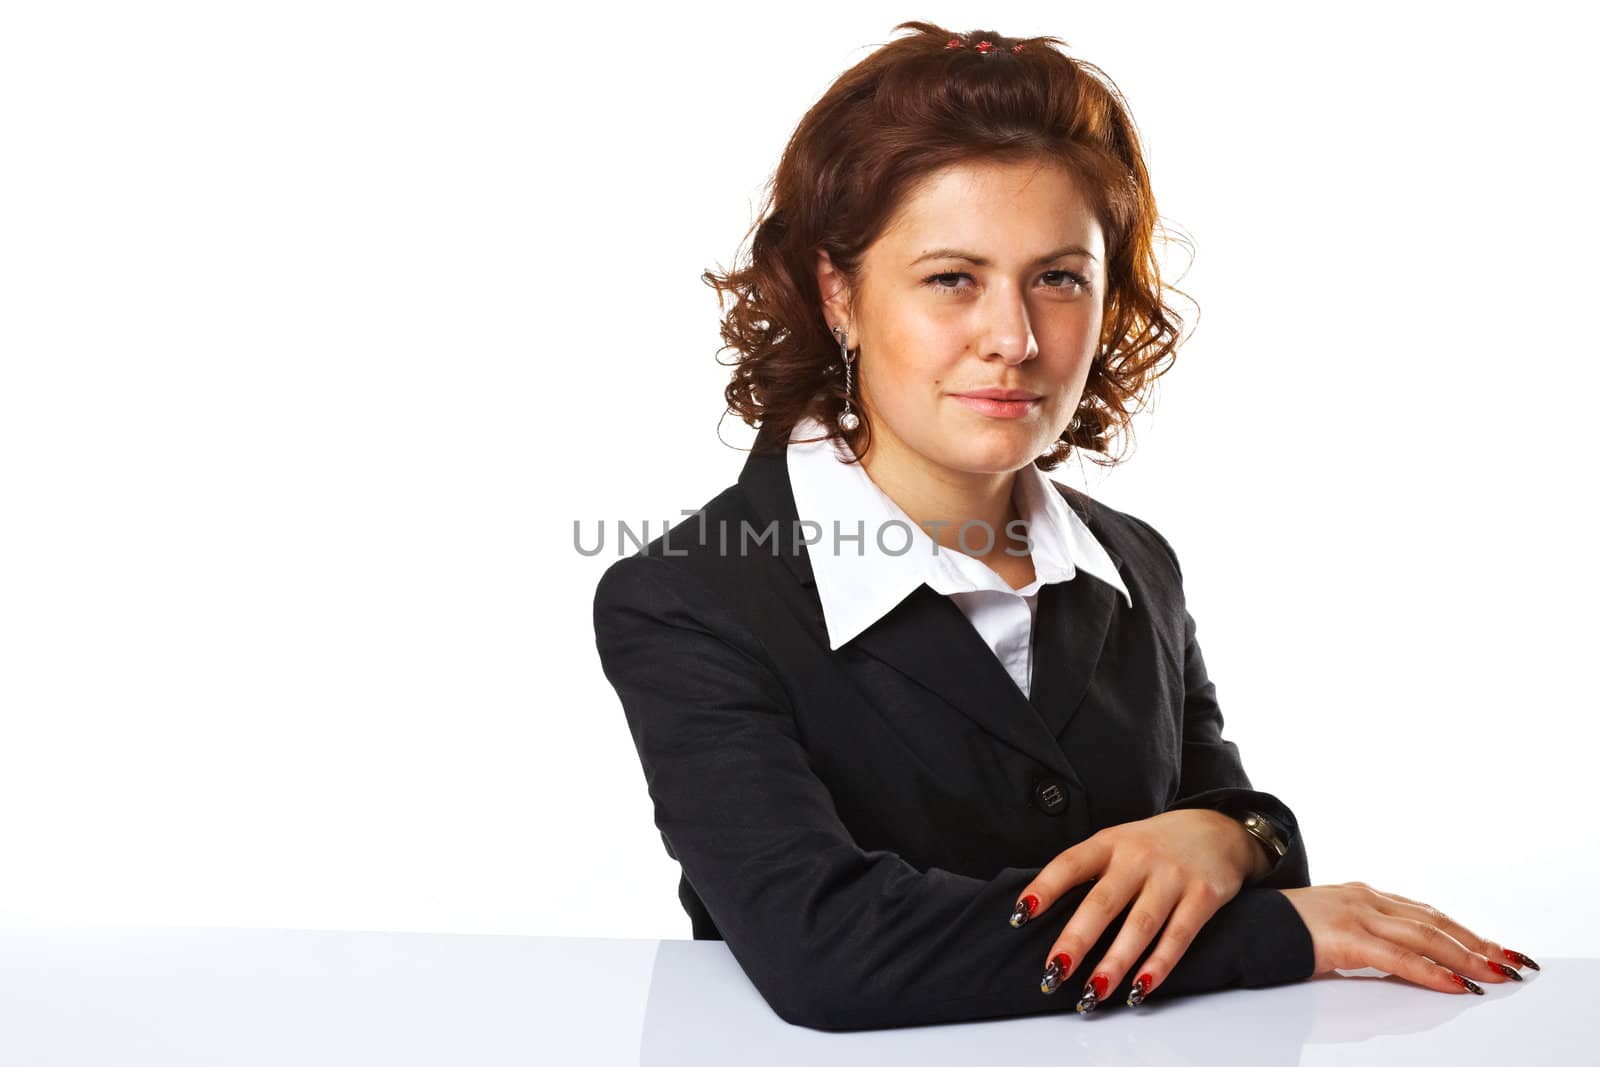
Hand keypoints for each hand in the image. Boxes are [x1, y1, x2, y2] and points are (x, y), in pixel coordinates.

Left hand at [1012, 808, 1264, 1010]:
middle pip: (1102, 902)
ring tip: (1092, 993)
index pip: (1070, 864)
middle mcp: (1138, 857)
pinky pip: (1179, 937)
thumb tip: (1043, 914)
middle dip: (1076, 940)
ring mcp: (1172, 876)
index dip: (1044, 888)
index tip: (1020, 916)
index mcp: (1109, 842)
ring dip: (1115, 963)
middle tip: (1053, 972)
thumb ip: (1090, 871)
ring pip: (1140, 925)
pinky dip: (1159, 965)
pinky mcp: (1204, 896)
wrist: (1219, 828)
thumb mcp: (1118, 843)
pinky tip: (1140, 988)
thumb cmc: (1155, 845)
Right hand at [1279, 882, 1537, 992]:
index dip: (1463, 931)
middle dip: (1477, 944)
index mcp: (1363, 895)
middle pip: (1435, 921)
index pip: (1426, 912)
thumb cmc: (1279, 931)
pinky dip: (1432, 971)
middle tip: (1511, 962)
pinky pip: (1399, 957)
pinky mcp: (1345, 936)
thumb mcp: (1329, 929)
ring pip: (1425, 936)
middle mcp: (1365, 898)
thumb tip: (1400, 962)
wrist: (1239, 925)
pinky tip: (1454, 984)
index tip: (1492, 948)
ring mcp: (1355, 914)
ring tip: (1494, 974)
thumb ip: (1364, 938)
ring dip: (1466, 957)